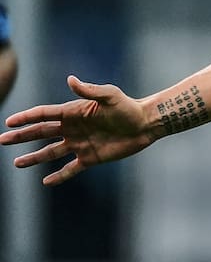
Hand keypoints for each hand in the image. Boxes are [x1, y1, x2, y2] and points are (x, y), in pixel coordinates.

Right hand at [0, 75, 155, 184]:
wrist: (145, 124)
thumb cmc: (128, 107)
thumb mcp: (110, 95)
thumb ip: (90, 90)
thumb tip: (70, 80)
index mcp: (74, 112)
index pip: (44, 114)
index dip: (26, 118)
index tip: (9, 122)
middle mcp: (73, 128)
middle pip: (41, 133)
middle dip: (21, 137)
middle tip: (2, 140)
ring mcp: (80, 144)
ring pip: (51, 152)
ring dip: (34, 158)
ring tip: (16, 163)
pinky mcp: (90, 158)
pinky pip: (70, 169)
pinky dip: (59, 176)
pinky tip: (46, 182)